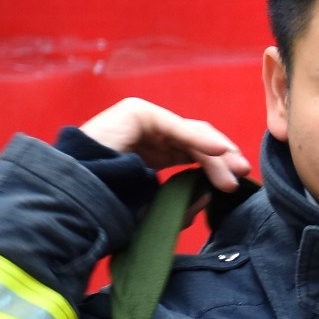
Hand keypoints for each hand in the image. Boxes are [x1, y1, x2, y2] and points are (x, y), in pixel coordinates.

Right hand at [79, 97, 251, 191]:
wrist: (77, 197)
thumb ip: (180, 201)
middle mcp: (151, 135)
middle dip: (223, 157)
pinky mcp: (136, 113)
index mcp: (153, 154)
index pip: (193, 153)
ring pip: (191, 134)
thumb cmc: (110, 205)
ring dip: (215, 153)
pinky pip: (176, 126)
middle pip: (197, 141)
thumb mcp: (154, 205)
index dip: (216, 166)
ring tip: (232, 172)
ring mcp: (143, 121)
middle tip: (241, 175)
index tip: (235, 183)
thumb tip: (209, 194)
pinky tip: (219, 151)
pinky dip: (199, 139)